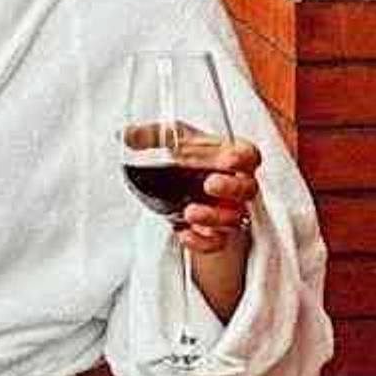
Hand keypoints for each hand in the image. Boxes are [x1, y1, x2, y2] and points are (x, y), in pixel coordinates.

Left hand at [126, 125, 261, 320]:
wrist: (183, 186)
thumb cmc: (188, 157)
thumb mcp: (171, 141)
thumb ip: (151, 136)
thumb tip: (126, 134)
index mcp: (230, 156)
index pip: (249, 156)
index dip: (243, 158)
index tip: (229, 160)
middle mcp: (235, 184)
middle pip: (248, 189)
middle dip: (231, 188)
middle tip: (209, 184)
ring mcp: (228, 209)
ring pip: (234, 218)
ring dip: (214, 216)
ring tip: (190, 212)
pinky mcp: (216, 232)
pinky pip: (217, 242)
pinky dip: (201, 242)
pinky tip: (184, 234)